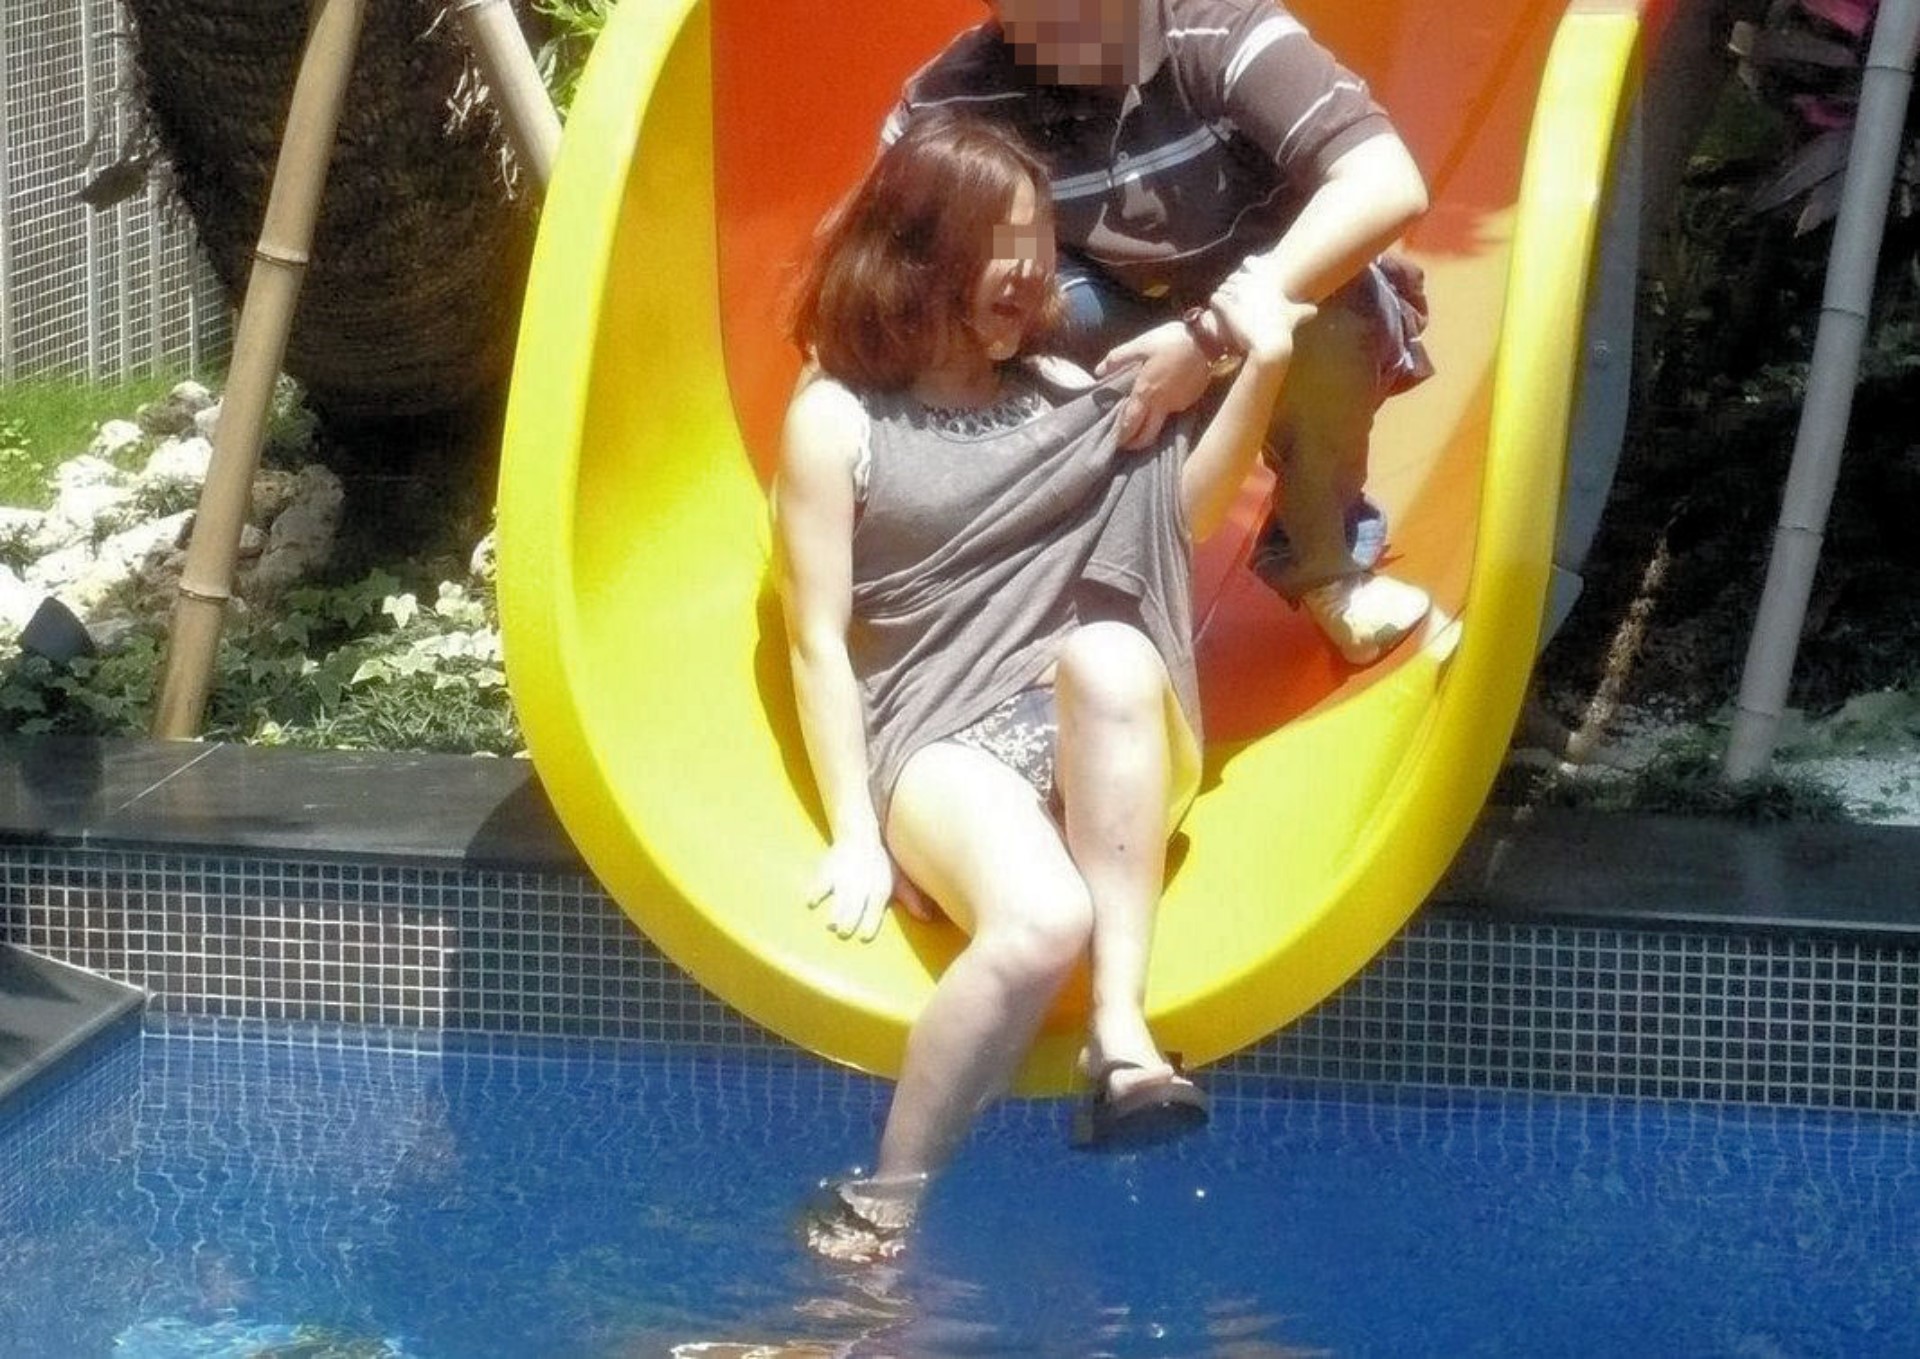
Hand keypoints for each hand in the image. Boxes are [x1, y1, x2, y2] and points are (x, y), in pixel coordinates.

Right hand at [807, 834, 905, 941]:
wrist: (859, 835)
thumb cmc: (880, 864)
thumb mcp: (898, 879)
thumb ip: (911, 898)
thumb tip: (928, 918)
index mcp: (880, 888)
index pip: (874, 910)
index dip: (868, 925)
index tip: (863, 937)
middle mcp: (861, 884)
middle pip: (854, 907)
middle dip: (848, 923)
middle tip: (844, 932)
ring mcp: (843, 878)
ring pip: (838, 898)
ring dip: (834, 913)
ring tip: (831, 924)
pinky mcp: (827, 872)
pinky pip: (820, 884)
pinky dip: (815, 894)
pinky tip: (813, 903)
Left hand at [1094, 320, 1214, 450]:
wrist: (1210, 340)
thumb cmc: (1173, 340)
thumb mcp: (1142, 344)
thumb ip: (1118, 358)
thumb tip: (1099, 371)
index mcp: (1146, 393)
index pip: (1131, 424)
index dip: (1122, 437)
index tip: (1115, 443)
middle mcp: (1163, 405)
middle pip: (1147, 436)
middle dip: (1135, 444)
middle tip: (1126, 442)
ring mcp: (1179, 405)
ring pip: (1161, 425)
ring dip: (1149, 427)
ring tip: (1141, 419)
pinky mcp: (1191, 400)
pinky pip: (1173, 412)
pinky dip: (1163, 413)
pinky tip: (1160, 400)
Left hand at [1209, 264, 1316, 368]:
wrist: (1269, 344)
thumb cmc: (1283, 330)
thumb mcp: (1294, 316)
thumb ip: (1304, 310)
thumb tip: (1314, 310)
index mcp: (1267, 279)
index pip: (1249, 262)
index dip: (1245, 269)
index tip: (1244, 278)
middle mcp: (1252, 281)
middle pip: (1233, 276)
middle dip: (1231, 286)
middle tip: (1232, 300)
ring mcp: (1238, 292)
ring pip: (1223, 287)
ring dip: (1223, 296)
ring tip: (1225, 309)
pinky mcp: (1226, 304)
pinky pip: (1215, 298)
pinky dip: (1215, 305)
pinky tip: (1218, 313)